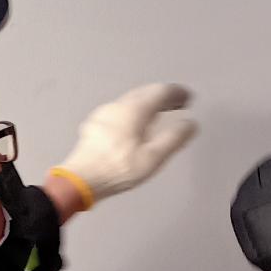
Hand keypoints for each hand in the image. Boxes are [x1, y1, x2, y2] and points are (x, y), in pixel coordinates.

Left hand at [47, 83, 196, 208]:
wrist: (81, 179)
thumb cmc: (119, 169)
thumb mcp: (153, 157)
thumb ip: (174, 138)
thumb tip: (190, 124)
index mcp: (135, 109)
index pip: (161, 91)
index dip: (177, 93)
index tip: (188, 98)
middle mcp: (118, 105)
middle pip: (145, 93)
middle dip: (163, 96)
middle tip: (177, 103)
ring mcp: (104, 114)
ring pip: (130, 101)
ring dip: (148, 104)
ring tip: (159, 113)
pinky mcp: (95, 125)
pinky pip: (119, 111)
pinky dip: (133, 112)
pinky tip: (133, 125)